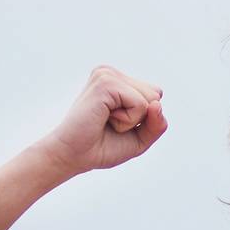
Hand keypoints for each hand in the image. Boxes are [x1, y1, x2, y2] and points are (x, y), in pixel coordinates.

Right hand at [37, 65, 166, 174]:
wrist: (72, 156)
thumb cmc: (102, 147)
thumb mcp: (140, 138)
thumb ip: (157, 124)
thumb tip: (157, 103)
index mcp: (117, 80)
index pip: (155, 94)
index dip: (144, 118)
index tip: (116, 124)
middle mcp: (111, 73)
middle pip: (155, 94)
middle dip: (140, 118)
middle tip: (111, 124)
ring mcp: (107, 75)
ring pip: (150, 99)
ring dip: (132, 120)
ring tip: (106, 121)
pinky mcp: (105, 82)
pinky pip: (140, 104)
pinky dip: (128, 121)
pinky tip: (105, 119)